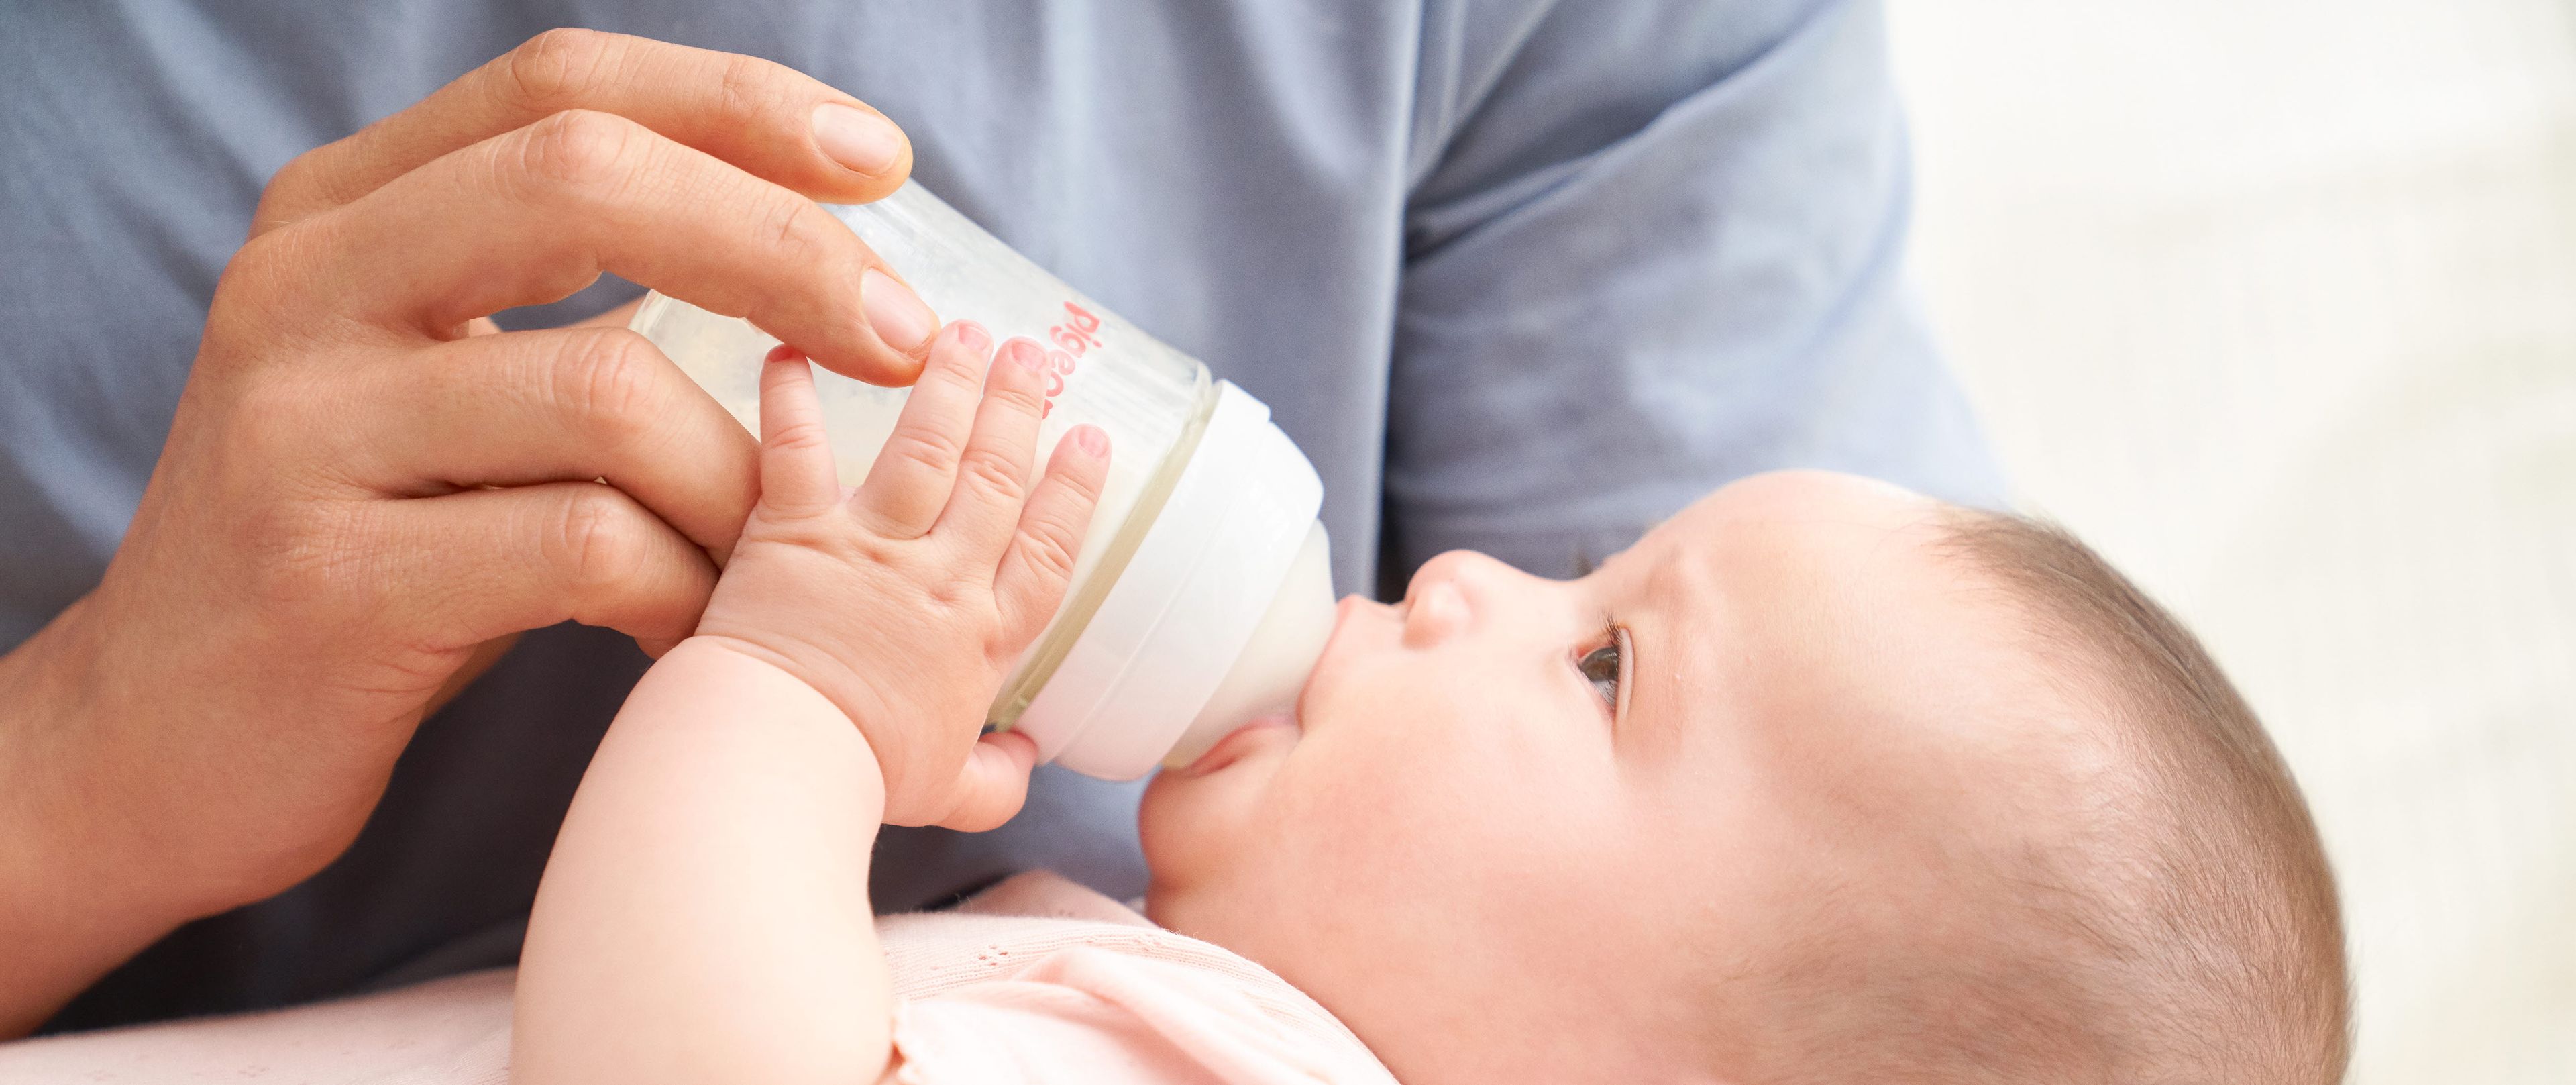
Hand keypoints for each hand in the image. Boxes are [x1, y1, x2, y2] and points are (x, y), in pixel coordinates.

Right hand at [0, 29, 939, 1033]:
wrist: (159, 743)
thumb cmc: (368, 552)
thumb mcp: (440, 389)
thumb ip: (571, 308)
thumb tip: (825, 263)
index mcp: (341, 212)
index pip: (561, 88)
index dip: (737, 106)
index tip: (883, 161)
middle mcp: (305, 288)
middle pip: (587, 183)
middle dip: (784, 252)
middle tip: (905, 341)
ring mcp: (304, 432)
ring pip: (606, 390)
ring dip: (746, 474)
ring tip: (788, 547)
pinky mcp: (331, 582)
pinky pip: (584, 548)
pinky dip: (689, 587)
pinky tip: (706, 626)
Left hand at [694, 325, 1108, 831]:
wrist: (781, 759)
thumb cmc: (860, 780)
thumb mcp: (948, 792)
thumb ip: (994, 779)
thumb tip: (1025, 766)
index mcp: (982, 639)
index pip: (1046, 549)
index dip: (1074, 490)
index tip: (1091, 438)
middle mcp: (939, 580)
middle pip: (996, 478)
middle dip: (1019, 408)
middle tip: (1035, 350)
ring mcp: (869, 547)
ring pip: (924, 447)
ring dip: (948, 383)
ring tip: (962, 331)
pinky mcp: (794, 531)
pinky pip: (798, 447)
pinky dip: (794, 395)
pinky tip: (792, 347)